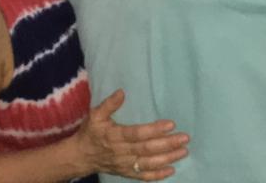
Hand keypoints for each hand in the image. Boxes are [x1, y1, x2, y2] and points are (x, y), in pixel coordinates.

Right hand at [74, 89, 188, 179]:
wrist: (81, 156)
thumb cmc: (90, 132)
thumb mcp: (95, 114)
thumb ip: (109, 104)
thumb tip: (122, 92)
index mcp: (114, 135)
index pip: (138, 133)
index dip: (154, 130)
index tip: (171, 124)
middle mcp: (122, 151)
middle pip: (147, 149)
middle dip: (167, 144)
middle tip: (184, 138)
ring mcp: (125, 164)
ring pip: (149, 163)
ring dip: (168, 158)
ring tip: (183, 152)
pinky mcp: (126, 173)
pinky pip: (144, 176)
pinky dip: (158, 175)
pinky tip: (172, 169)